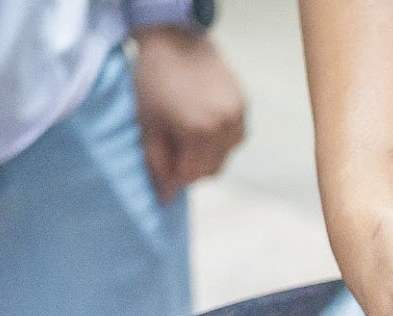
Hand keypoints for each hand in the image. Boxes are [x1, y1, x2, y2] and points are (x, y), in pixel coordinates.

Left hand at [133, 27, 245, 202]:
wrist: (176, 41)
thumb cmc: (154, 81)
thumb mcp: (148, 125)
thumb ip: (157, 163)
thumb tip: (166, 196)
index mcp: (198, 131)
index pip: (192, 175)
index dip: (175, 178)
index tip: (163, 172)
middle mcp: (224, 127)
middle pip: (211, 170)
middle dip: (191, 168)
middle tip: (172, 150)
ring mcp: (238, 118)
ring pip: (224, 157)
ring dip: (206, 155)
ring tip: (186, 133)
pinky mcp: (244, 109)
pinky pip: (233, 140)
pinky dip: (217, 140)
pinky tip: (201, 122)